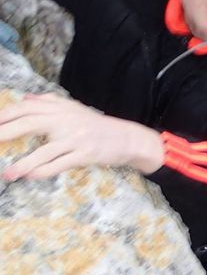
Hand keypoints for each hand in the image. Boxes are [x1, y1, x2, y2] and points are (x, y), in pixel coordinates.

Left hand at [0, 93, 164, 179]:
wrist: (127, 138)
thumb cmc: (97, 126)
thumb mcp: (75, 109)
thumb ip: (49, 102)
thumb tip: (25, 98)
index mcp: (62, 108)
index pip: (28, 107)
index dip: (7, 114)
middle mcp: (67, 120)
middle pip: (31, 122)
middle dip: (6, 131)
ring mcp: (76, 138)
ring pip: (45, 150)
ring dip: (24, 163)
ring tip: (7, 174)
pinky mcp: (85, 154)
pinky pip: (60, 164)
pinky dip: (43, 171)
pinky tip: (30, 176)